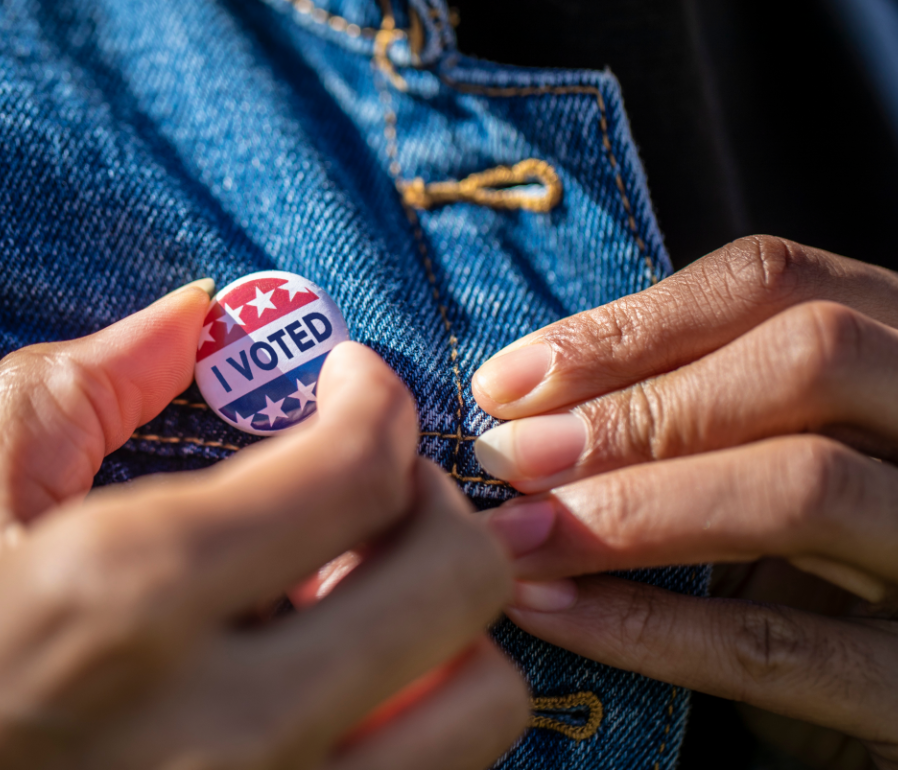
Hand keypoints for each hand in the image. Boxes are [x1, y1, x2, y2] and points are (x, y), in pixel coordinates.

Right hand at [0, 280, 527, 769]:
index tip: (355, 385)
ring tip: (361, 603)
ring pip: (485, 702)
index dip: (379, 401)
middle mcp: (223, 727)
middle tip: (372, 488)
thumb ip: (87, 386)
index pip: (356, 467)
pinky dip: (416, 712)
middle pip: (459, 578)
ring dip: (447, 628)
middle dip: (432, 504)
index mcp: (129, 594)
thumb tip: (195, 309)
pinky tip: (338, 685)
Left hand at [471, 236, 897, 768]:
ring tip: (514, 536)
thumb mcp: (762, 451)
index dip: (628, 326)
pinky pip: (781, 647)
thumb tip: (516, 406)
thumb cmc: (804, 553)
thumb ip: (680, 409)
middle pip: (810, 358)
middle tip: (507, 460)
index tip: (504, 384)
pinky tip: (551, 611)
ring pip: (804, 489)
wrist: (884, 681)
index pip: (775, 282)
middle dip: (635, 408)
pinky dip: (649, 625)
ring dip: (628, 508)